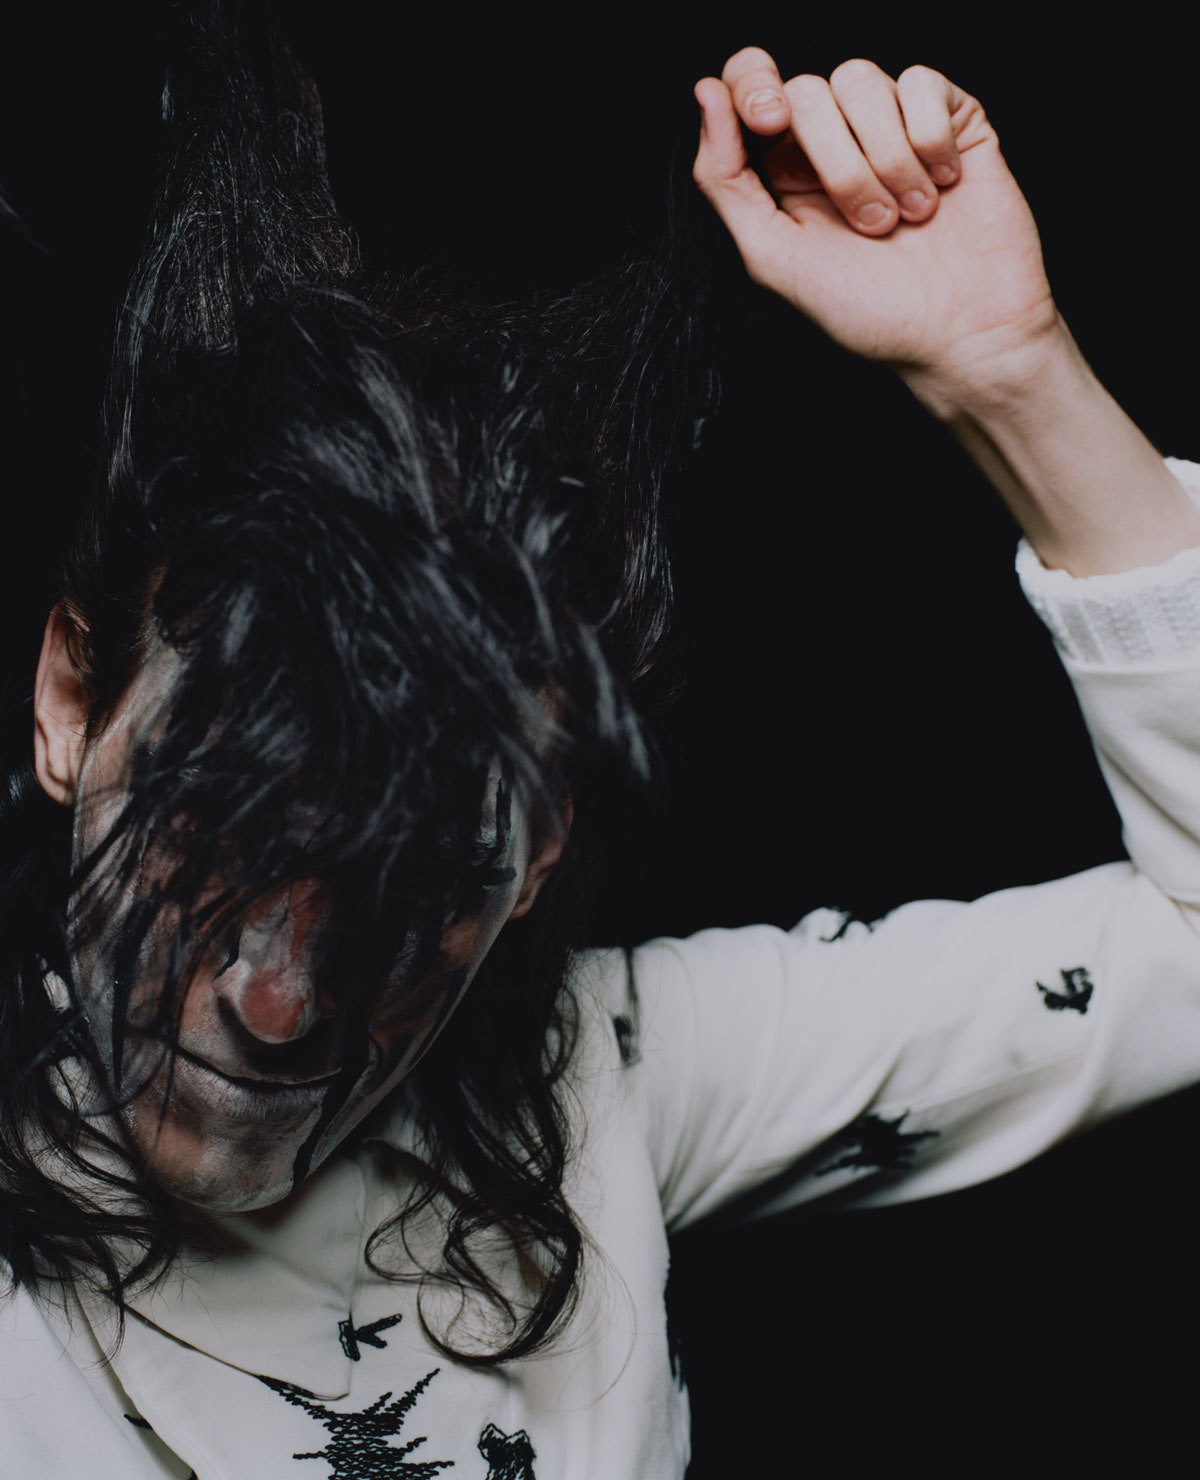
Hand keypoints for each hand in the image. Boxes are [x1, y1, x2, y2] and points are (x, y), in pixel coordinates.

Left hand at [693, 51, 1058, 400]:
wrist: (961, 332)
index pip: (749, 84)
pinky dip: (929, 141)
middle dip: (837, 165)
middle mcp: (835, 140)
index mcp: (785, 171)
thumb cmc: (868, 312)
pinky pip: (922, 83)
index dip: (752, 87)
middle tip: (871, 227)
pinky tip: (942, 185)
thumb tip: (704, 92)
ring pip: (862, 81)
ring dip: (885, 160)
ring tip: (909, 216)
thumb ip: (725, 178)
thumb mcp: (773, 257)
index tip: (769, 122)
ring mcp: (893, 124)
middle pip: (807, 89)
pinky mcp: (949, 117)